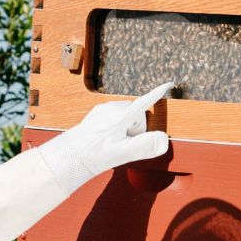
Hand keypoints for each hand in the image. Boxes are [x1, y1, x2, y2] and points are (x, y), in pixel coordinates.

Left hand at [36, 83, 172, 194]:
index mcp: (122, 115)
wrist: (70, 156)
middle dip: (136, 130)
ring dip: (126, 130)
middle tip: (124, 143)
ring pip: (127, 117)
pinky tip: (107, 140)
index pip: (145, 102)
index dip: (158, 94)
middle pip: (138, 115)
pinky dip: (117, 128)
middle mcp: (113, 108)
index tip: (169, 84)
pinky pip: (116, 118)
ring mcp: (104, 110)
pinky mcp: (98, 114)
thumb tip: (163, 141)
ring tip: (113, 143)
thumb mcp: (122, 152)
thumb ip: (144, 146)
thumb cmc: (95, 153)